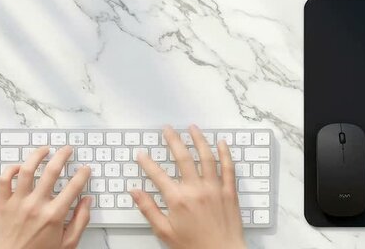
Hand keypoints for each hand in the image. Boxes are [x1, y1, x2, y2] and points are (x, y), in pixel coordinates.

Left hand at [0, 146, 91, 248]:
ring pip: (28, 169)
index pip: (74, 187)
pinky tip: (20, 167)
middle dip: (63, 156)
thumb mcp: (67, 244)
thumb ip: (80, 221)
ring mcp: (18, 202)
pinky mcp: (2, 203)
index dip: (83, 174)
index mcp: (54, 215)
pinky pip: (4, 179)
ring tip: (45, 149)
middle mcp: (36, 205)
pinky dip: (11, 169)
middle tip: (67, 150)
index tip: (85, 169)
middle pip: (52, 171)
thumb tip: (87, 201)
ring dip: (38, 155)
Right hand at [132, 125, 245, 248]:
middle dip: (173, 140)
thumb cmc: (194, 246)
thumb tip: (135, 192)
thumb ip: (148, 209)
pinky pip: (228, 168)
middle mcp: (196, 190)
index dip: (147, 162)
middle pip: (182, 158)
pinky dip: (225, 154)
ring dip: (199, 140)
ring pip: (206, 157)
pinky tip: (221, 143)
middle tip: (167, 129)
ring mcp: (214, 189)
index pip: (157, 174)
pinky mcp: (229, 192)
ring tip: (192, 128)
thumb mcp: (164, 231)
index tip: (141, 154)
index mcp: (178, 199)